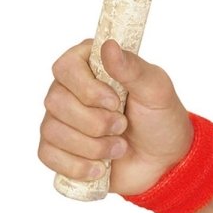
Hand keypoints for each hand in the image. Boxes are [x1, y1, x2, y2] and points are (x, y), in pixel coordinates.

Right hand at [39, 39, 192, 195]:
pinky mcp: (59, 149)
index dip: (87, 88)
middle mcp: (71, 90)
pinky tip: (100, 167)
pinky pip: (47, 155)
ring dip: (92, 145)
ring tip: (119, 147)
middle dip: (94, 121)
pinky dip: (77, 165)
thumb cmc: (161, 118)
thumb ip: (133, 68)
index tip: (115, 101)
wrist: (164, 161)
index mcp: (93, 66)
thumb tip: (108, 45)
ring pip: (51, 130)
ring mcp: (62, 120)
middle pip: (55, 100)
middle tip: (122, 126)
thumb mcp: (156, 90)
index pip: (66, 66)